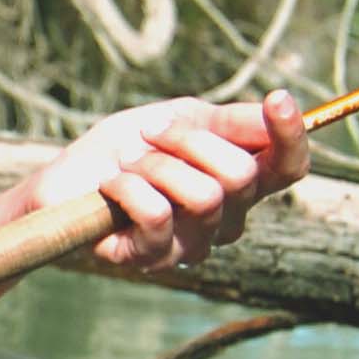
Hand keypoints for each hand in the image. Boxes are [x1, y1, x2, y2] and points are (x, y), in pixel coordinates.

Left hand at [31, 90, 311, 270]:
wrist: (66, 179)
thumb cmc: (126, 148)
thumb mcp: (178, 118)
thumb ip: (229, 120)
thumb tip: (276, 109)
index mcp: (242, 182)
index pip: (289, 167)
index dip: (292, 136)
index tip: (278, 99)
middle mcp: (228, 218)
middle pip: (242, 175)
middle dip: (190, 141)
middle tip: (152, 136)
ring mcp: (194, 244)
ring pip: (204, 195)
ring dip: (155, 166)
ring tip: (129, 166)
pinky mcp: (155, 258)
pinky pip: (158, 214)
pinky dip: (128, 188)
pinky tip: (112, 187)